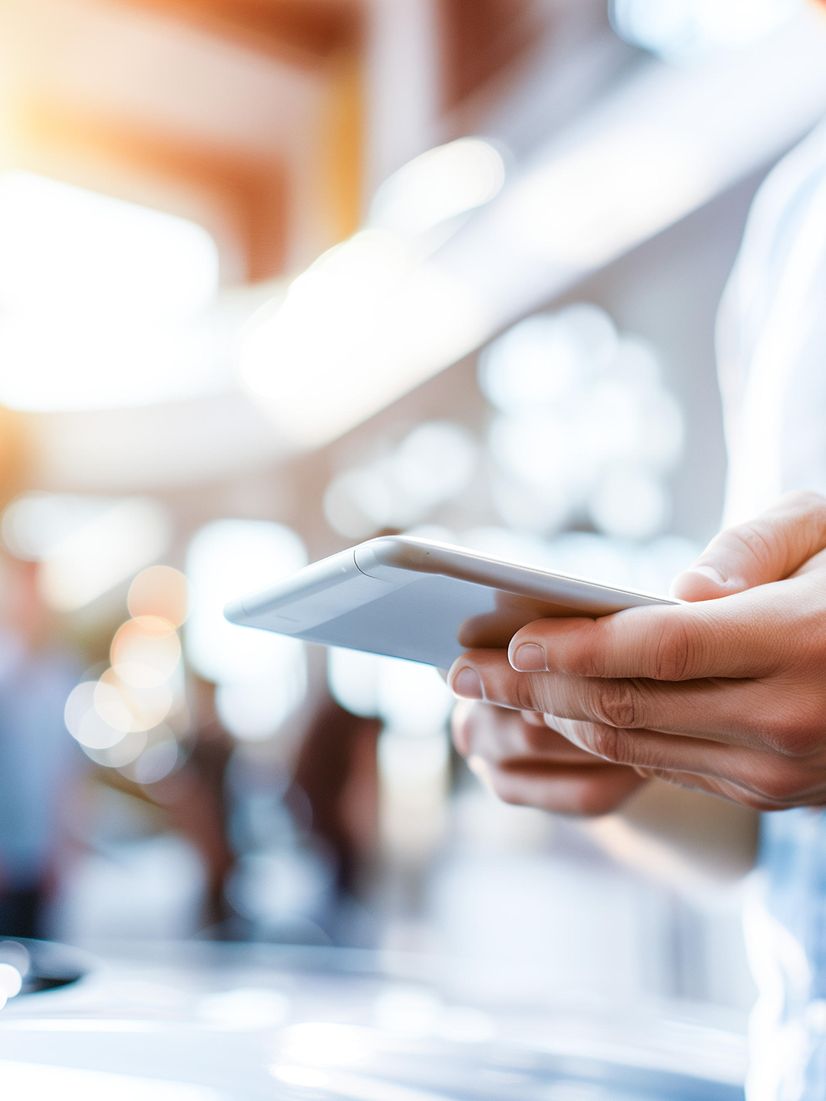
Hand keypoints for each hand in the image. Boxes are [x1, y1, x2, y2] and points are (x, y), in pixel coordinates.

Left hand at [449, 492, 825, 811]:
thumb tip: (681, 589)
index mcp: (802, 643)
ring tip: (487, 691)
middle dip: (530, 688)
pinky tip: (554, 713)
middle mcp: (787, 721)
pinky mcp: (770, 795)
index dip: (575, 646)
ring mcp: (777, 772)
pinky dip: (597, 742)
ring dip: (550, 719)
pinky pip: (663, 769)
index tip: (508, 638)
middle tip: (459, 668)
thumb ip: (758, 545)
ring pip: (634, 749)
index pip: (660, 649)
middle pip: (627, 708)